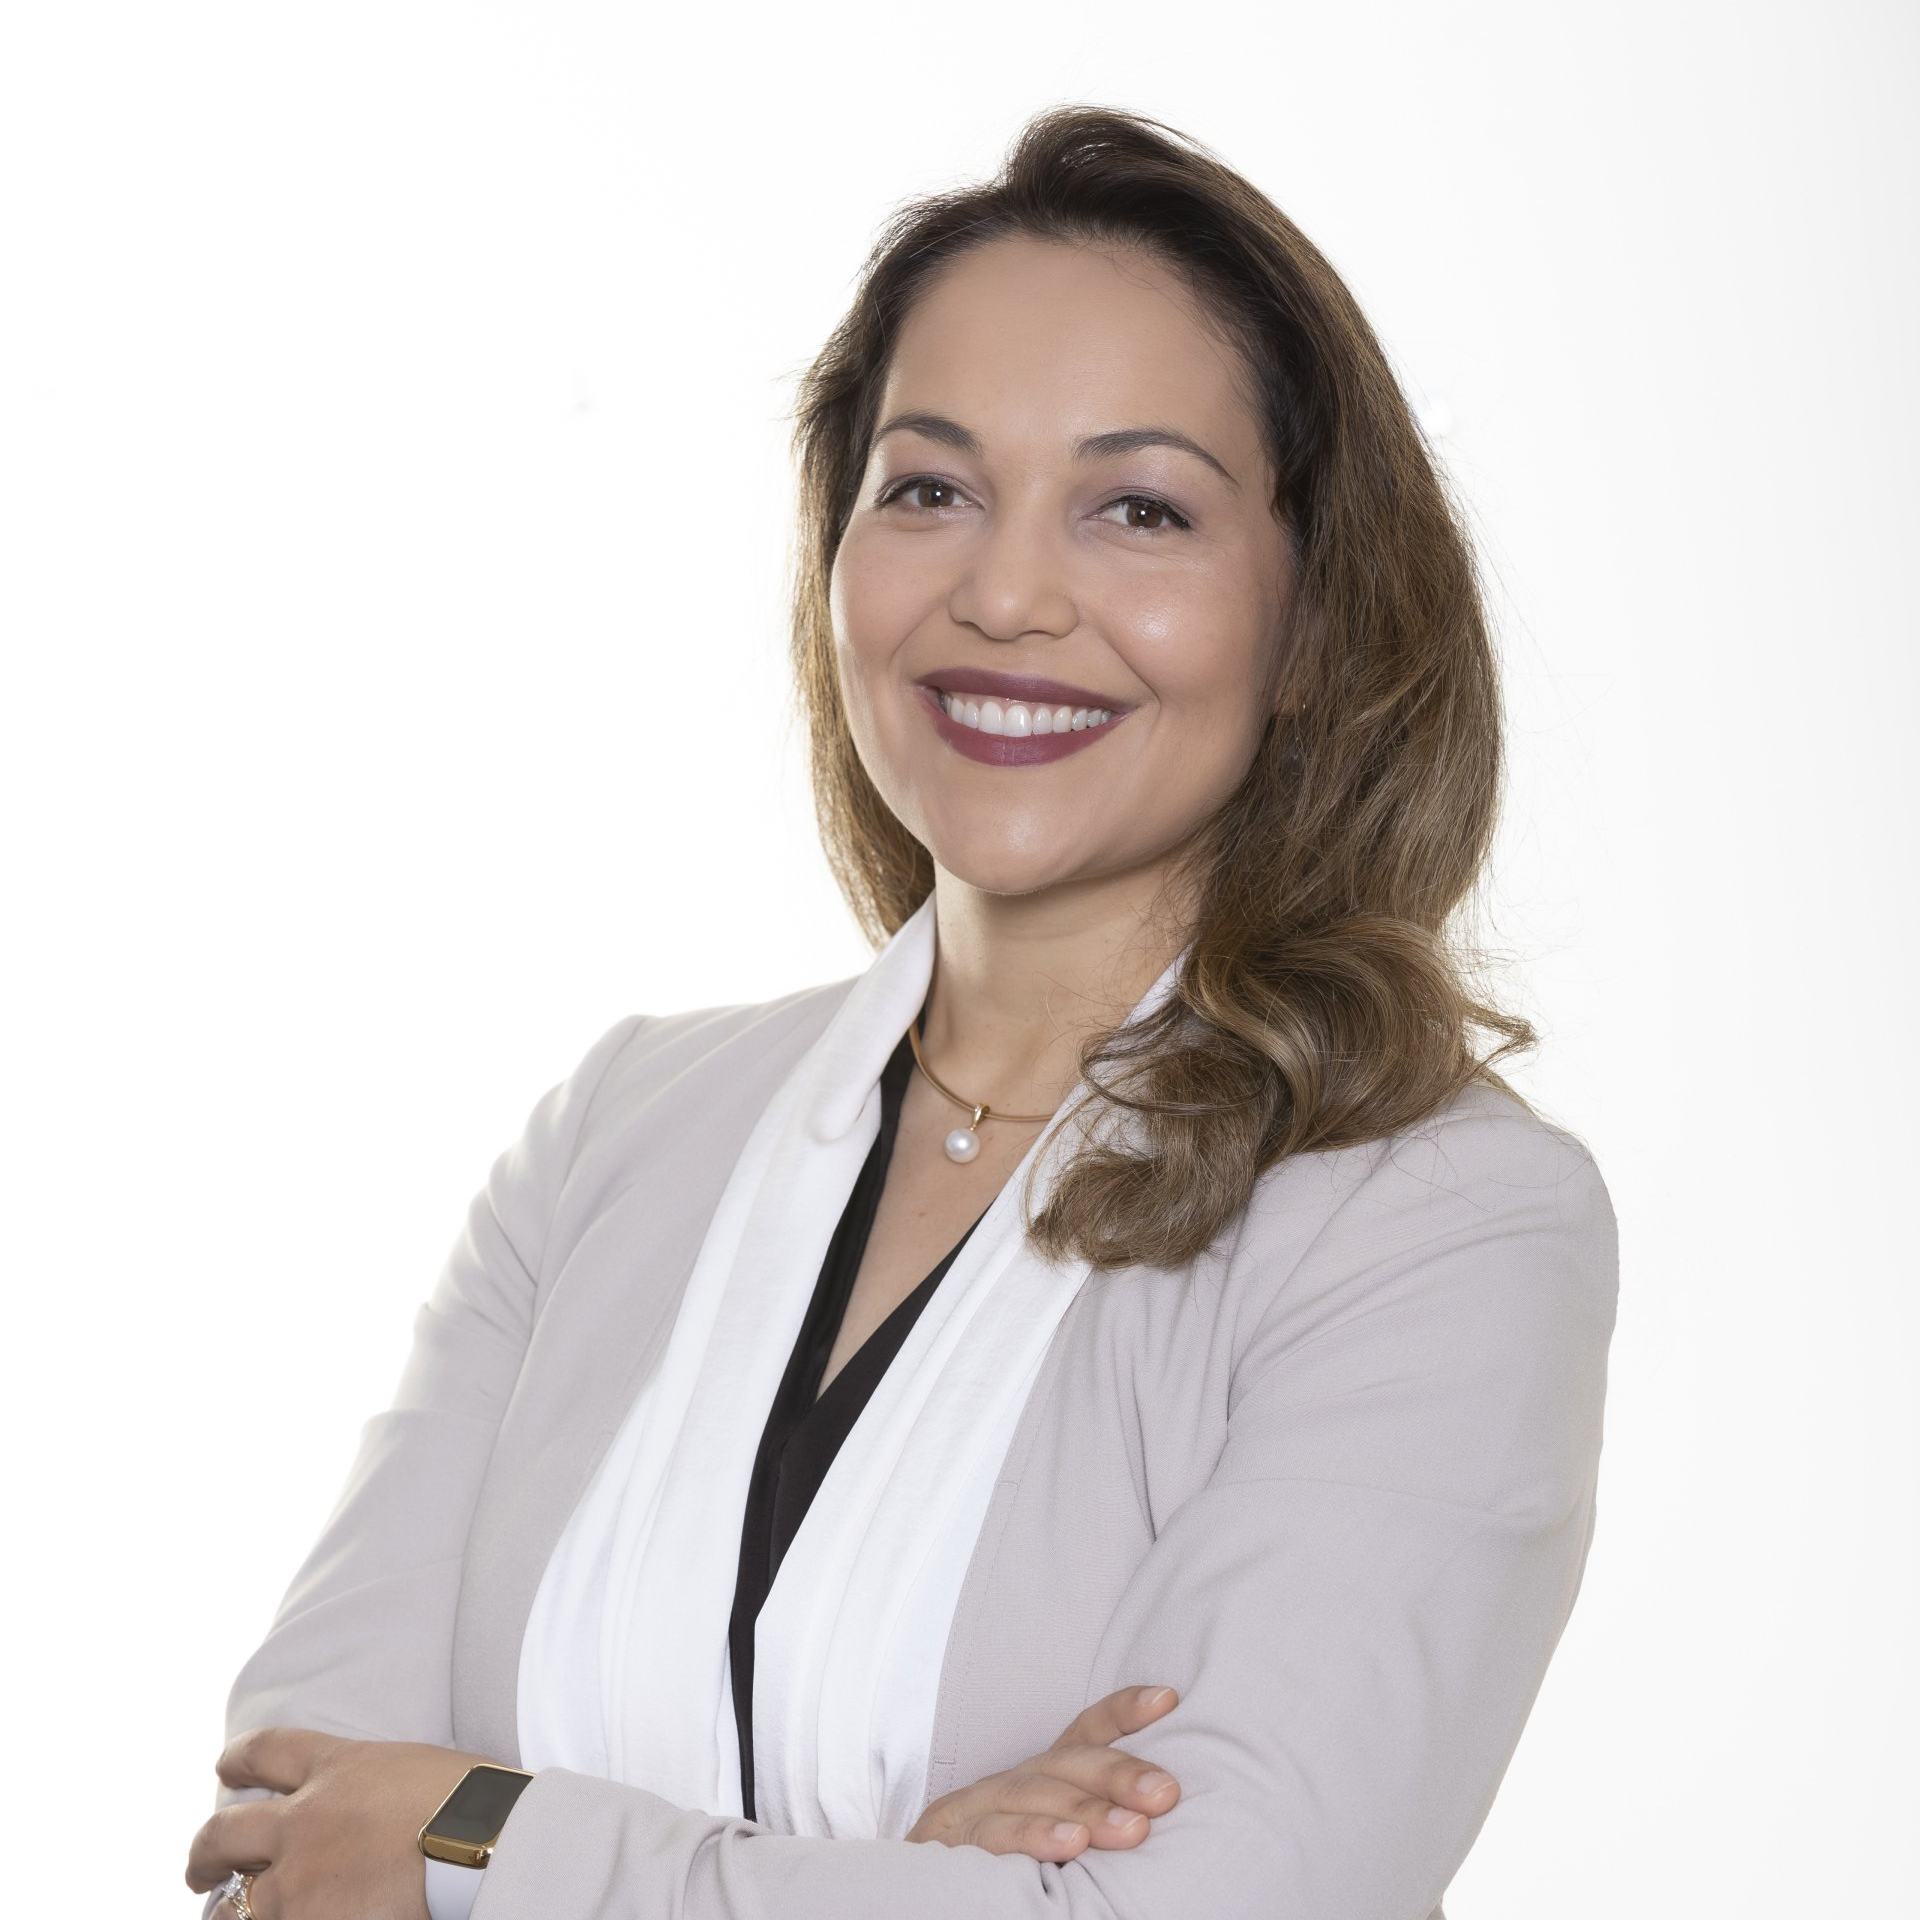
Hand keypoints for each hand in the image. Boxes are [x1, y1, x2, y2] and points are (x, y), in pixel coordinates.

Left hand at [183, 1728, 502, 1919]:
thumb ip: (377, 1789)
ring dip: (232, 1912)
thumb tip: (378, 1816)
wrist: (482, 1839)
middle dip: (204, 1853)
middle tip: (199, 1869)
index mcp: (338, 1766)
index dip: (239, 1759)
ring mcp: (297, 1878)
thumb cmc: (474, 1802)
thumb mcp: (416, 1771)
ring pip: (235, 1904)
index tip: (226, 1768)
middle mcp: (303, 1818)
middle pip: (225, 1831)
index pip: (267, 1750)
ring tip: (227, 1919)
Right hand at [906, 1684, 1181, 1860]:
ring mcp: (976, 1809)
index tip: (1167, 1699)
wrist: (918, 1894)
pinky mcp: (949, 1845)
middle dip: (1119, 1774)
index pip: (1082, 1734)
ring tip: (1133, 1828)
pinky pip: (992, 1838)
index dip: (1122, 1712)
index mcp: (1040, 1777)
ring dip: (1085, 1810)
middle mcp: (1009, 1783)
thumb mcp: (1049, 1832)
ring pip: (1033, 1795)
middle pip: (1066, 1764)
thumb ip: (1089, 1818)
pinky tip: (1069, 1846)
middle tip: (1166, 1792)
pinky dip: (1032, 1837)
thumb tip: (1160, 1818)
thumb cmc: (1001, 1866)